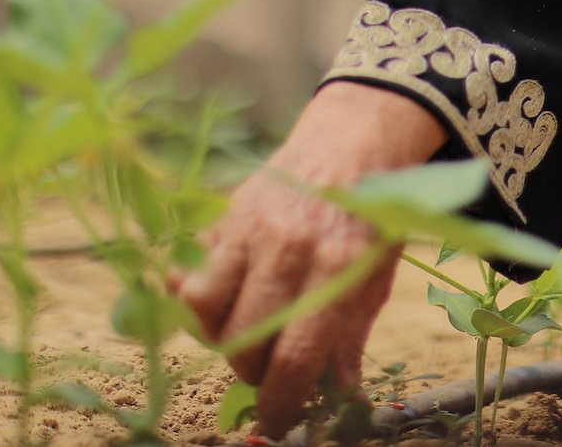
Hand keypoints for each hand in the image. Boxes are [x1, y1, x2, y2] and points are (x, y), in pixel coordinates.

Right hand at [171, 81, 446, 436]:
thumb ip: (351, 337)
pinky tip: (222, 298)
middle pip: (245, 342)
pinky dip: (195, 297)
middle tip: (270, 367)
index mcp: (337, 266)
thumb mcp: (375, 276)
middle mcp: (288, 248)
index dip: (282, 403)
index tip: (277, 423)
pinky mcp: (221, 217)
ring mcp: (249, 229)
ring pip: (203, 311)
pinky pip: (186, 273)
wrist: (350, 142)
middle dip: (254, 371)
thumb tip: (338, 398)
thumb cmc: (367, 218)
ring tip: (246, 332)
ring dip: (220, 336)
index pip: (296, 357)